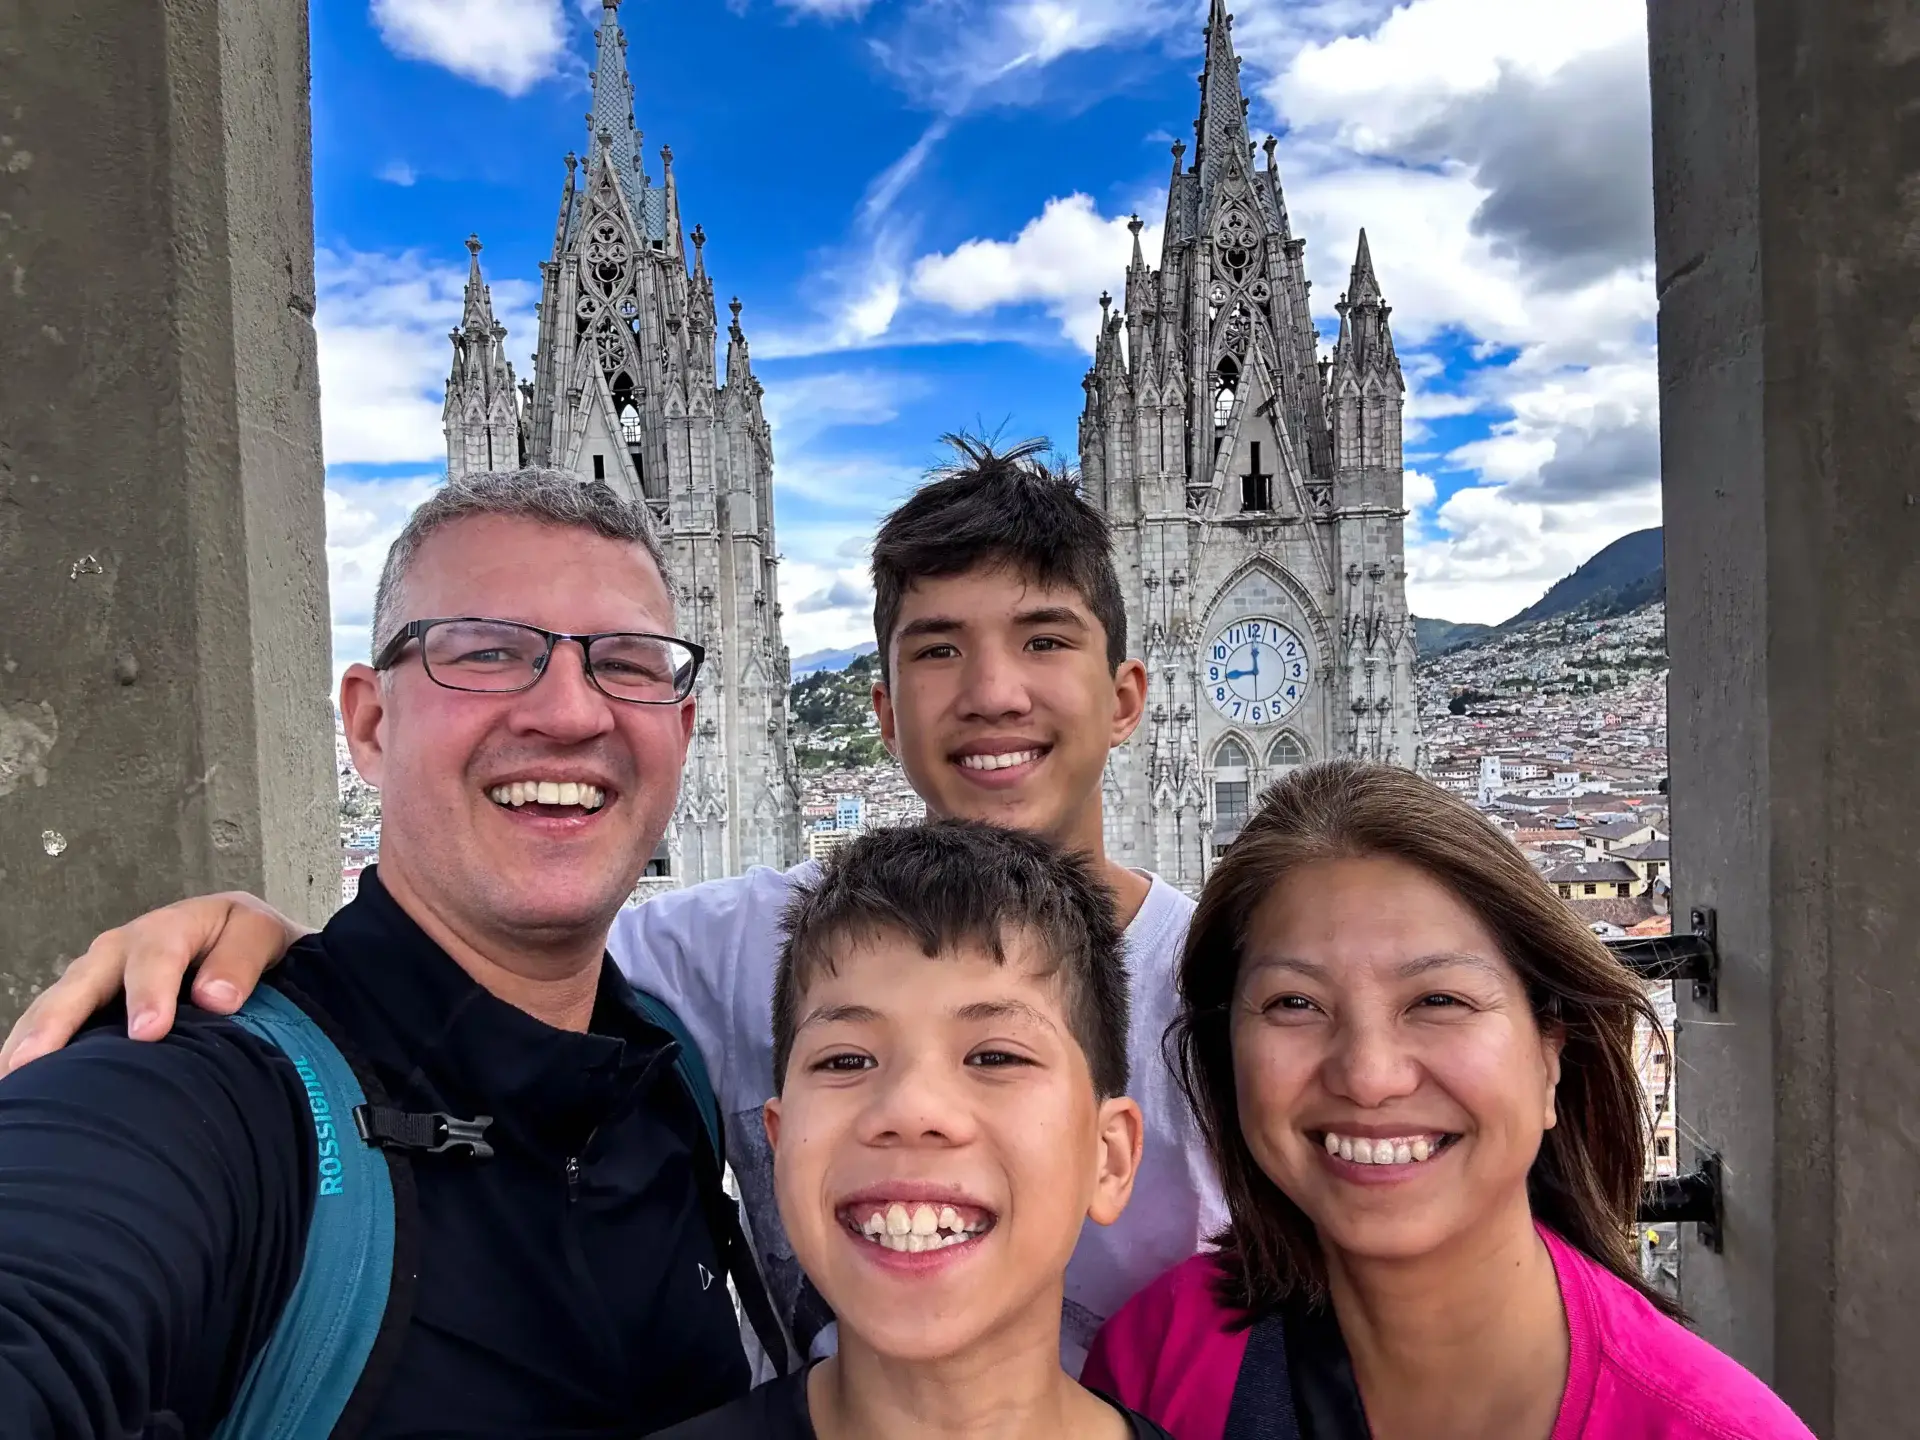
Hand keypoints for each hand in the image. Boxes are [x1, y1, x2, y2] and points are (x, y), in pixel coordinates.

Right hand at [0, 893, 308, 1074]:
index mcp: (170, 928)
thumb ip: (242, 959)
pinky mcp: (85, 1004)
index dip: (150, 993)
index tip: (148, 1033)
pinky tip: (16, 1081)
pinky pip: (50, 1023)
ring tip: (13, 1077)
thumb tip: (215, 998)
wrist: (240, 941)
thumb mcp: (260, 933)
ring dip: (33, 1038)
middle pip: (84, 982)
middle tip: (40, 1059)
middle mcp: (121, 950)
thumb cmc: (247, 941)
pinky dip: (31, 1047)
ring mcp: (96, 978)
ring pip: (56, 1004)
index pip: (156, 958)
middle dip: (60, 1020)